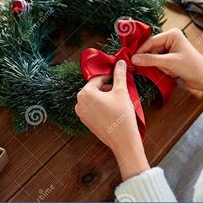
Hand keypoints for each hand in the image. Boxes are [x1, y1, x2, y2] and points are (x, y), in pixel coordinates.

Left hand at [75, 60, 149, 179]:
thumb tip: (120, 62)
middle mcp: (79, 103)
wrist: (123, 140)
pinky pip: (94, 108)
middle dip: (108, 86)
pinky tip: (115, 108)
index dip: (110, 76)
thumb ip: (119, 74)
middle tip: (121, 87)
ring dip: (106, 95)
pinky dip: (103, 105)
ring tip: (119, 98)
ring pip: (95, 98)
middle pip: (95, 88)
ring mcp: (82, 114)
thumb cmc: (121, 116)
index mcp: (85, 93)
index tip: (119, 75)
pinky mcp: (87, 122)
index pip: (98, 78)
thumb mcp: (121, 91)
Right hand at [131, 28, 202, 90]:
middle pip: (151, 49)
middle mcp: (170, 39)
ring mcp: (170, 48)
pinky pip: (158, 62)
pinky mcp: (171, 58)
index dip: (140, 50)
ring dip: (157, 65)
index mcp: (171, 34)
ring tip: (167, 70)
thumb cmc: (191, 66)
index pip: (151, 41)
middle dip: (150, 59)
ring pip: (154, 57)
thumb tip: (133, 58)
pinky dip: (161, 68)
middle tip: (142, 67)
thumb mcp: (169, 63)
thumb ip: (150, 60)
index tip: (130, 58)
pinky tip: (170, 72)